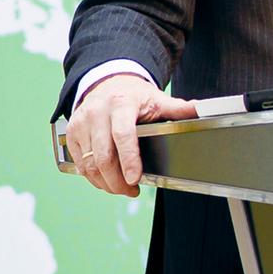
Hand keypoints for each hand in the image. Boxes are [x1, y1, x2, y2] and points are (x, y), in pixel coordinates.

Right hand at [64, 74, 197, 197]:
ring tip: (121, 188)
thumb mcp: (157, 99)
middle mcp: (97, 112)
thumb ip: (178, 108)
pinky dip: (93, 177)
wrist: (107, 83)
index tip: (135, 179)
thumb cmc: (135, 96)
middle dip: (117, 181)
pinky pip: (79, 163)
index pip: (123, 135)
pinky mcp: (72, 132)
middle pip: (103, 156)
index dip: (129, 160)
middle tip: (131, 191)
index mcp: (121, 104)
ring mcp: (81, 122)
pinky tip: (106, 180)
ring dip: (105, 183)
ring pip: (89, 164)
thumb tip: (200, 110)